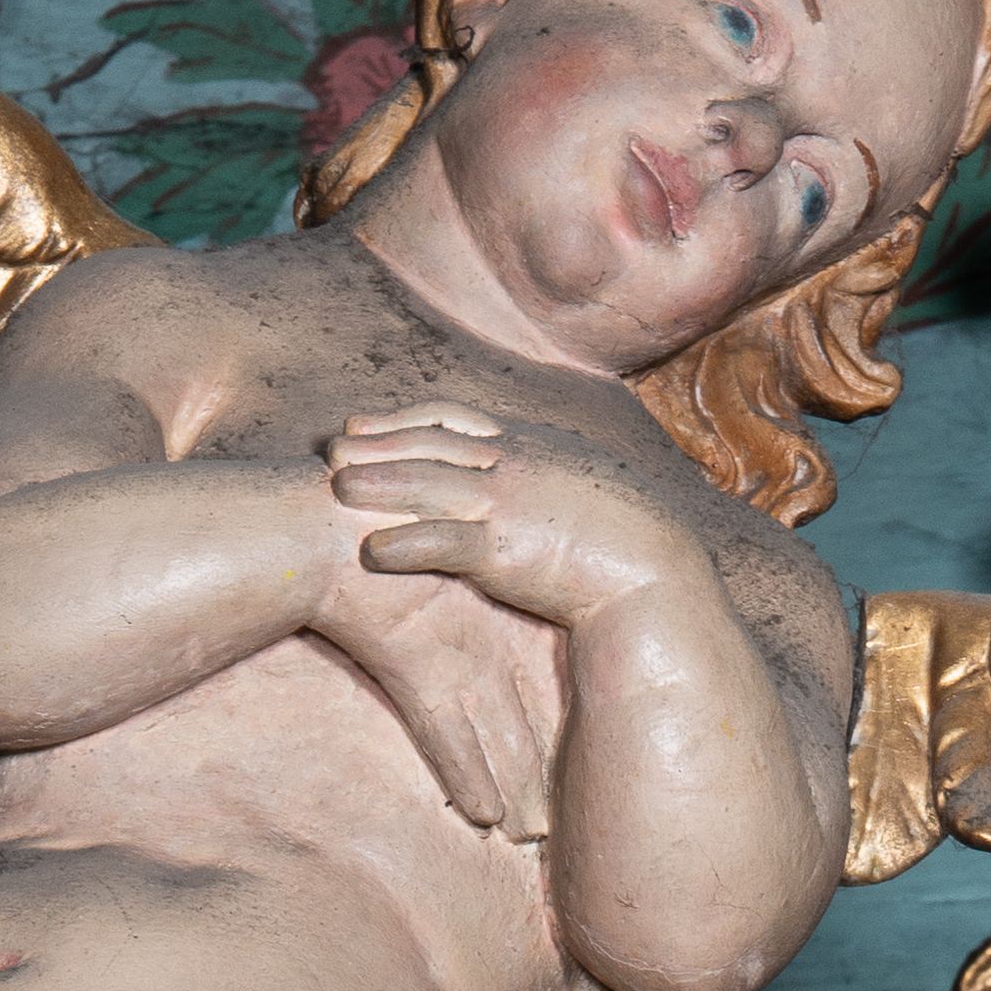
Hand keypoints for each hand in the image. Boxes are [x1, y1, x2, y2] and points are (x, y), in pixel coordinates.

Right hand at [304, 447, 559, 836]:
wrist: (326, 517)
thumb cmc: (361, 525)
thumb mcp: (414, 541)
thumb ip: (434, 557)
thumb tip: (433, 573)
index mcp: (486, 602)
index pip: (530, 667)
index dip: (551, 708)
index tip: (579, 742)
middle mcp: (481, 633)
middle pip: (524, 710)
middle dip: (544, 761)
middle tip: (570, 808)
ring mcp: (454, 655)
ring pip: (498, 735)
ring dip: (517, 785)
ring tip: (534, 834)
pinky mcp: (418, 671)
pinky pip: (448, 738)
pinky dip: (467, 777)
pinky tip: (487, 815)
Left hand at [328, 408, 670, 629]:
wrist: (660, 571)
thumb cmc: (631, 542)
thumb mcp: (587, 493)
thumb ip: (551, 481)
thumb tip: (534, 488)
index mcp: (536, 446)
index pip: (458, 420)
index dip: (407, 419)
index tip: (365, 421)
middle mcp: (518, 464)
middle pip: (433, 443)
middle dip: (379, 441)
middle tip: (331, 446)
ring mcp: (511, 503)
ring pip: (430, 484)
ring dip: (380, 482)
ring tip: (335, 487)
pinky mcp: (509, 549)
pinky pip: (445, 542)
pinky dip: (406, 543)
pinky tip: (371, 553)